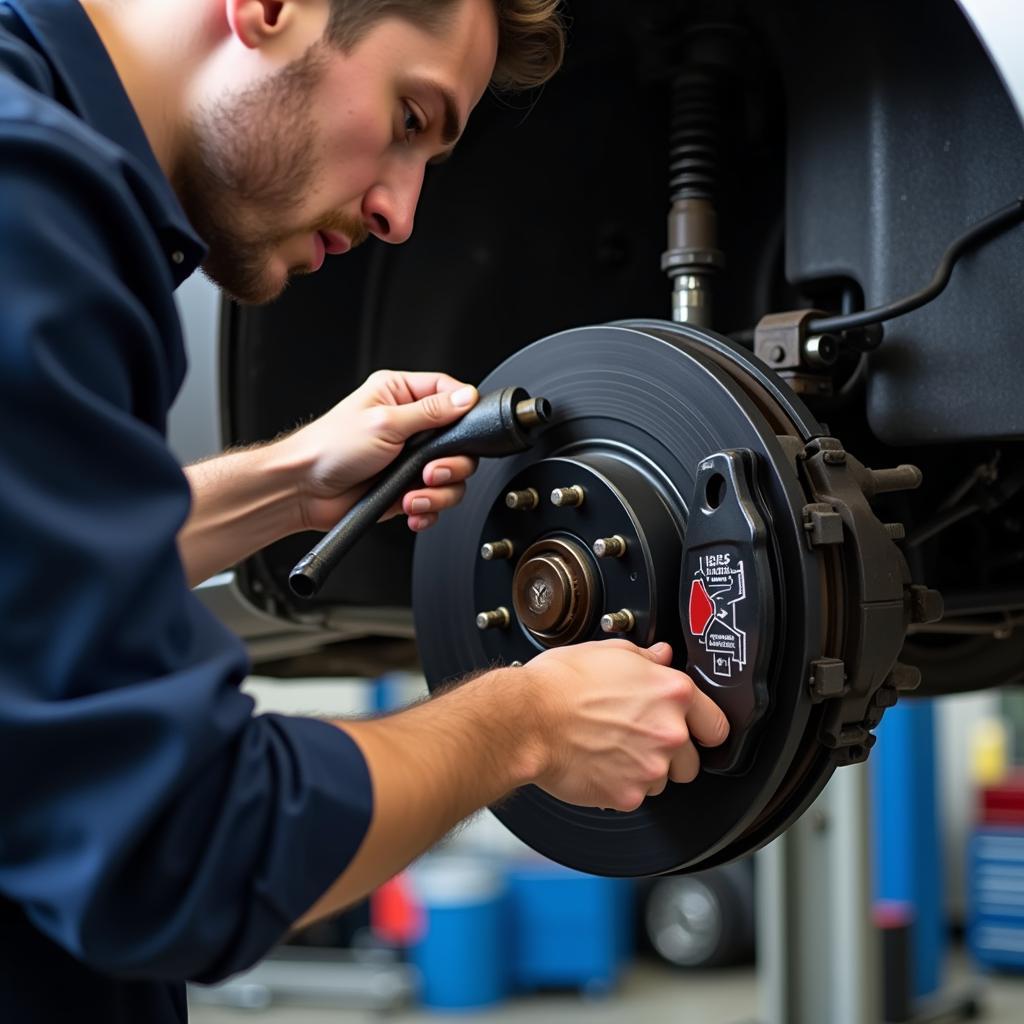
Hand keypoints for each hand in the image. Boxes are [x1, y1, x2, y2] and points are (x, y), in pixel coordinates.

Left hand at [279, 370, 479, 533]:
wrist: (305, 490)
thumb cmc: (330, 448)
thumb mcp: (385, 422)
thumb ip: (430, 412)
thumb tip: (465, 397)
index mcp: (400, 394)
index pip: (449, 393)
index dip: (463, 412)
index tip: (462, 431)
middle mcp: (409, 425)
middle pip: (459, 442)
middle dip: (451, 464)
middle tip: (429, 473)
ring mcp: (410, 459)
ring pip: (452, 476)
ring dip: (438, 492)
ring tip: (413, 495)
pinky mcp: (407, 487)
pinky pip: (436, 500)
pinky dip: (428, 509)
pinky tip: (411, 508)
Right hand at [521, 640, 729, 811]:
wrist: (527, 720)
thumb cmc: (559, 683)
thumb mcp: (607, 651)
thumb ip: (644, 657)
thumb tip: (661, 657)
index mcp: (672, 693)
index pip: (716, 725)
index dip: (703, 728)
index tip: (694, 732)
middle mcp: (669, 732)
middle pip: (692, 761)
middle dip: (671, 755)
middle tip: (638, 739)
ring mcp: (650, 768)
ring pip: (662, 781)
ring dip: (644, 771)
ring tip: (611, 749)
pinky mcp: (627, 795)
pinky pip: (633, 796)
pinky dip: (618, 786)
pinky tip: (597, 764)